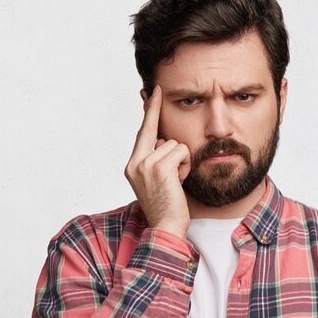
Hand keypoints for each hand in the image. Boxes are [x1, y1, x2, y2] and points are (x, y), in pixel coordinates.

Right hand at [124, 86, 191, 238]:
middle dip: (176, 152)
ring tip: (176, 182)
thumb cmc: (167, 205)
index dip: (150, 109)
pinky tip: (179, 181)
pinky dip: (186, 165)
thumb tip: (166, 139)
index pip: (143, 130)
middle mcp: (135, 163)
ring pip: (175, 144)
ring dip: (182, 162)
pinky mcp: (158, 167)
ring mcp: (144, 164)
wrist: (166, 227)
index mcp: (132, 165)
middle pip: (163, 136)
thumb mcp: (158, 179)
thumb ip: (157, 158)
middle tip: (174, 173)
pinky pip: (181, 151)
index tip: (154, 90)